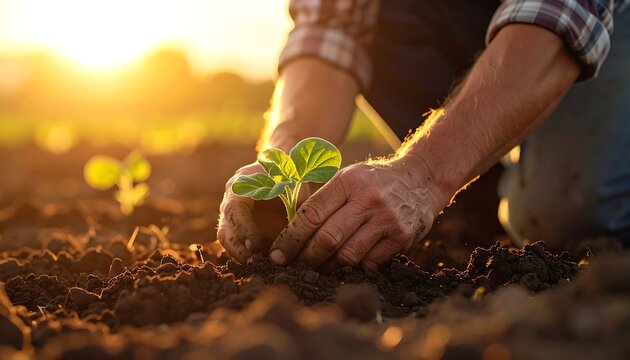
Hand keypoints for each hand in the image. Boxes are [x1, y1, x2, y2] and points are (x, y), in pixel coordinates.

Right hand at [217, 162, 311, 262]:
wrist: (288, 177)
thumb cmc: (291, 177)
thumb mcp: (295, 182)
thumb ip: (296, 197)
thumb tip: (299, 219)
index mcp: (240, 187)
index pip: (234, 209)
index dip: (242, 228)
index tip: (255, 246)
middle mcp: (232, 204)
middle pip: (225, 230)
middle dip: (238, 249)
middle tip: (254, 262)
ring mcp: (235, 220)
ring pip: (230, 243)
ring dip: (242, 256)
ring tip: (260, 267)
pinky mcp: (243, 234)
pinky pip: (241, 249)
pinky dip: (250, 258)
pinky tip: (266, 267)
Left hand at [269, 160, 442, 270]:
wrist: (421, 179)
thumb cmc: (374, 181)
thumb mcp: (348, 177)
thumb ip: (323, 199)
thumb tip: (289, 229)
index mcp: (347, 182)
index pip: (311, 214)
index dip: (290, 238)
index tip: (277, 254)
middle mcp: (367, 199)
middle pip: (327, 238)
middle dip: (304, 258)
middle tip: (292, 268)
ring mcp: (386, 219)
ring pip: (347, 255)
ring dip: (327, 268)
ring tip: (314, 272)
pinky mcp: (401, 237)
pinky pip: (370, 263)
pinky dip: (352, 269)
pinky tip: (341, 270)